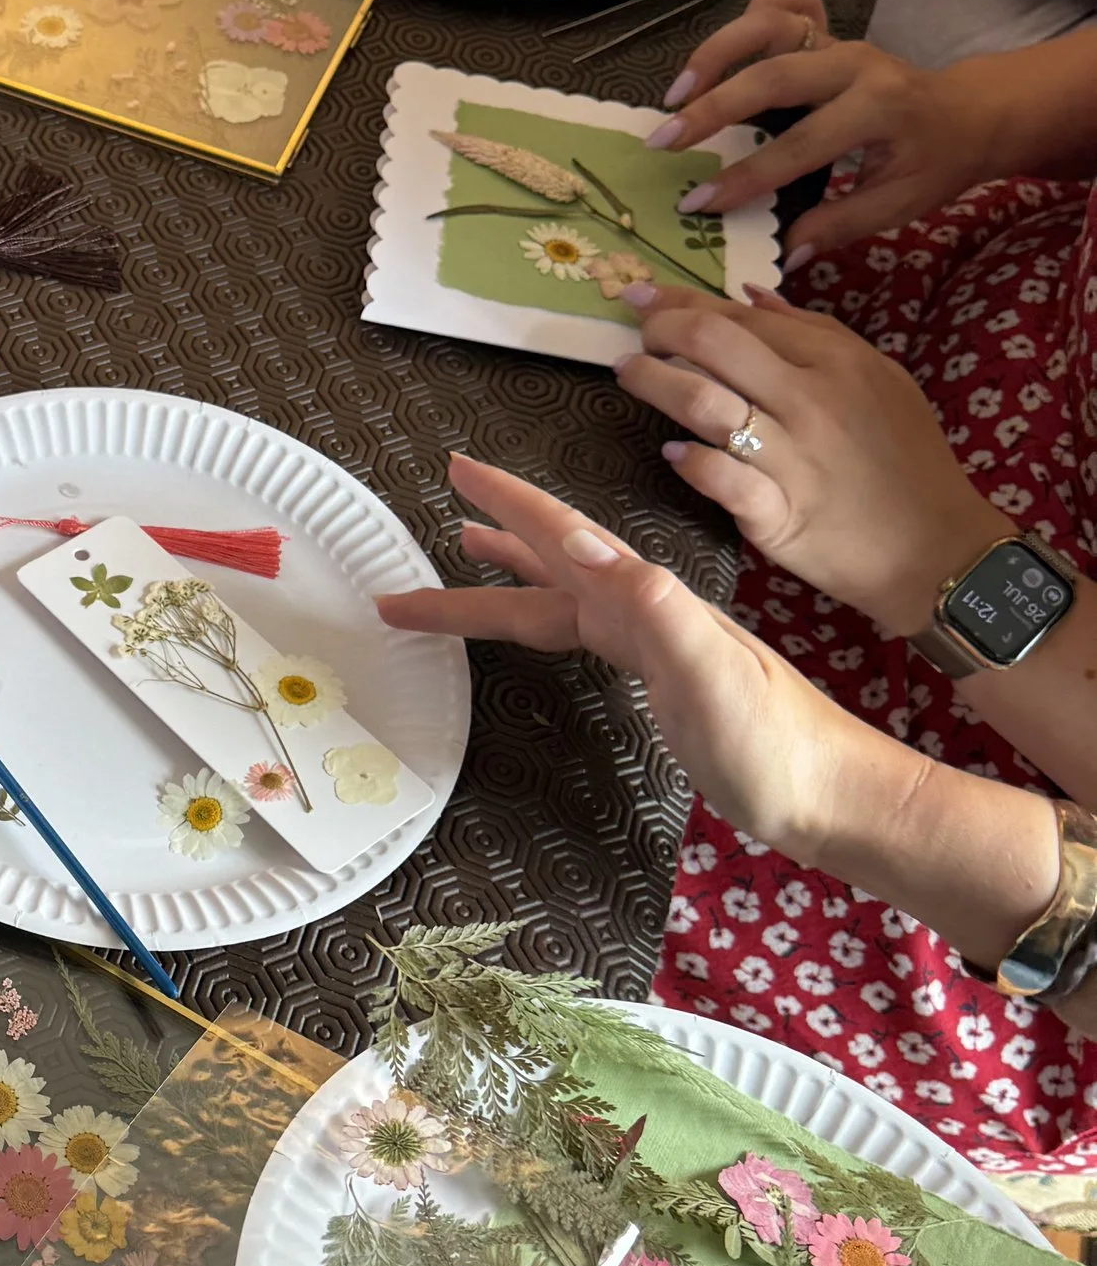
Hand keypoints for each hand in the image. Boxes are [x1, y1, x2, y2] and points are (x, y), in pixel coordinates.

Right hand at [376, 457, 879, 853]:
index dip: (510, 505)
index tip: (459, 470)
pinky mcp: (662, 681)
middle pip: (549, 570)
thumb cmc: (777, 744)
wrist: (832, 796)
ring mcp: (656, 647)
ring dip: (512, 577)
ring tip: (466, 553)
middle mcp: (648, 614)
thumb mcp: (709, 671)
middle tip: (433, 528)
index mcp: (648, 604)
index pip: (564, 540)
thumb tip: (580, 543)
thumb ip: (649, 603)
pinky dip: (550, 621)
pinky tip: (548, 625)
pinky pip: (585, 635)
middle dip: (488, 549)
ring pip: (563, 600)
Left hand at [612, 284, 1002, 633]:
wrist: (938, 546)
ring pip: (706, 404)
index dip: (684, 303)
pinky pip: (723, 479)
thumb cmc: (906, 459)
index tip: (643, 298)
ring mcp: (793, 458)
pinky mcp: (779, 513)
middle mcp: (809, 401)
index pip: (743, 318)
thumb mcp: (878, 378)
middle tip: (635, 334)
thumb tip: (750, 294)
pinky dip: (692, 462)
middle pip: (715, 346)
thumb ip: (814, 331)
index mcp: (834, 361)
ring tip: (628, 372)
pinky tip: (672, 452)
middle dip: (661, 330)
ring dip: (655, 382)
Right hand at [654, 0, 1074, 262]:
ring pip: (768, 24)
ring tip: (676, 94)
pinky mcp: (828, 33)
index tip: (696, 203)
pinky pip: (784, 5)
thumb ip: (840, 226)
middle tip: (665, 141)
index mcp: (879, 108)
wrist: (970, 112)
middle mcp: (854, 64)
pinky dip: (749, 20)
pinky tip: (720, 55)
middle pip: (771, 75)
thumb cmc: (936, 161)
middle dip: (712, 108)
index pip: (799, 146)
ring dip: (716, 53)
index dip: (745, 178)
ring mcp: (839, 40)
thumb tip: (783, 253)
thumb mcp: (901, 204)